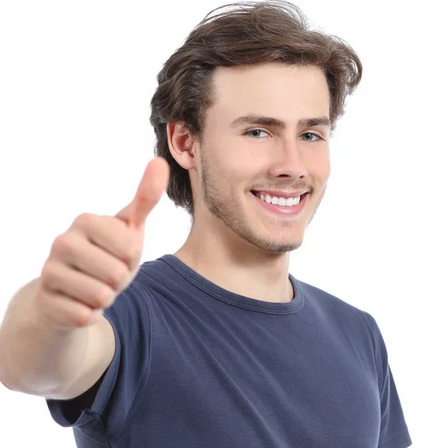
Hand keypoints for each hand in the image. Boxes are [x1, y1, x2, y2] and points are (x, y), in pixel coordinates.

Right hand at [35, 157, 169, 329]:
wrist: (74, 289)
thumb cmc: (107, 254)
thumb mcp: (129, 227)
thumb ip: (146, 197)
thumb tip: (160, 161)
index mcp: (86, 221)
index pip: (131, 248)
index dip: (132, 258)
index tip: (119, 254)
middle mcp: (62, 242)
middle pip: (116, 274)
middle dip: (119, 280)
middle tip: (107, 274)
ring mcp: (49, 271)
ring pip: (101, 296)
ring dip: (106, 297)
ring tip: (95, 287)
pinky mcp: (44, 301)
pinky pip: (84, 315)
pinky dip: (90, 313)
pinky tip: (80, 303)